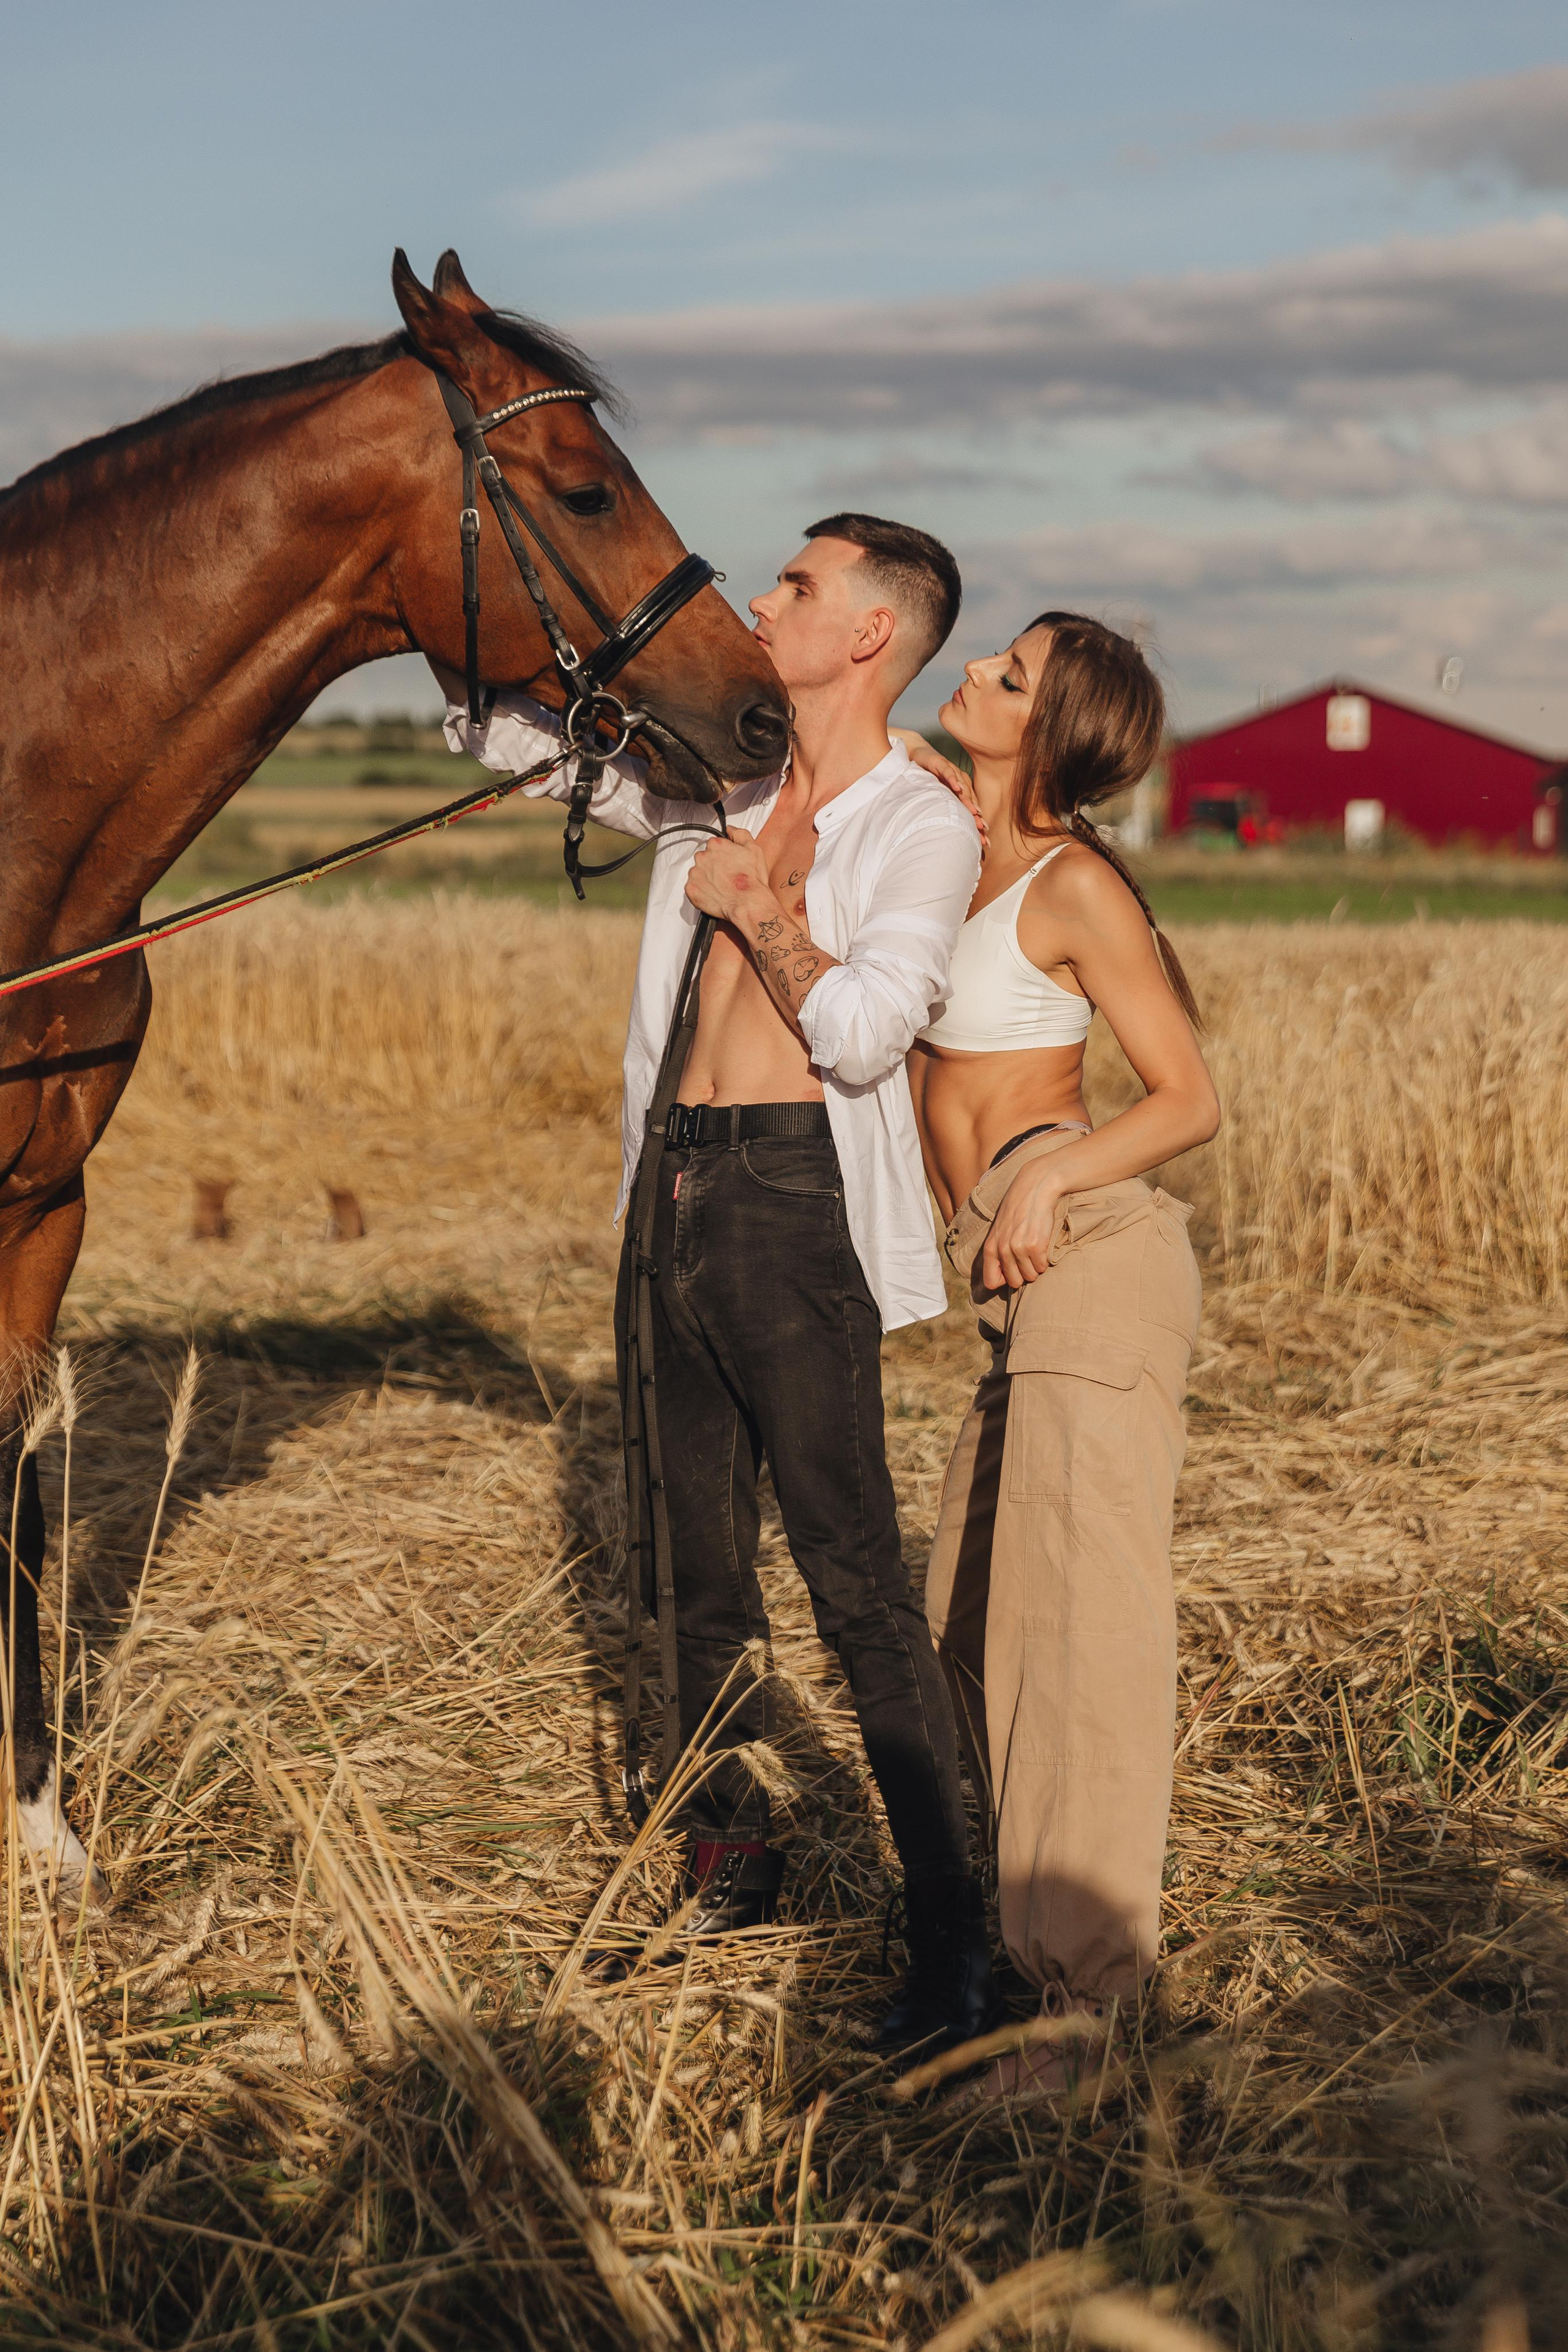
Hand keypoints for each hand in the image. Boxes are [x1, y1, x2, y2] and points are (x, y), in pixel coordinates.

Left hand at [685, 834, 772, 920]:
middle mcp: (703, 857)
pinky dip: (701, 891)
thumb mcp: (753, 849)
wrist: (747, 903)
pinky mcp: (691, 889)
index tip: (727, 862)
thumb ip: (740, 834)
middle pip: (704, 859)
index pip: (713, 845)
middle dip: (712, 866)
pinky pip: (692, 888)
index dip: (721, 855)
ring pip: (697, 873)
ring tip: (720, 887)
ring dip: (706, 878)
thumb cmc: (751, 880)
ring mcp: (695, 873)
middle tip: (725, 876)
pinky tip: (713, 894)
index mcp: (716, 845)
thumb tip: (730, 829)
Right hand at [890, 729, 988, 844]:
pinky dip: (953, 779)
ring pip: (963, 787)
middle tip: (982, 829)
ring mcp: (951, 772)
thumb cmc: (928, 777)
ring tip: (974, 813)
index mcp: (960, 790)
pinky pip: (948, 772)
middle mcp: (959, 781)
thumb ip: (945, 808)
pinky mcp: (941, 763)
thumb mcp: (937, 795)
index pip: (971, 808)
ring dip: (969, 800)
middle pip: (971, 800)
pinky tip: (957, 787)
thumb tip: (950, 830)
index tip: (984, 840)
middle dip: (977, 816)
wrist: (918, 755)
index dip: (977, 823)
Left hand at [983, 1165, 1069, 1290]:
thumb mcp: (1000, 1229)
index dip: (1003, 1280)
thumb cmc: (1018, 1209)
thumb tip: (999, 1280)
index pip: (991, 1282)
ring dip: (1036, 1266)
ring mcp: (1018, 1248)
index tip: (1012, 1270)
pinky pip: (1042, 1267)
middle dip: (1023, 1273)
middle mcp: (1002, 1249)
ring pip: (1030, 1276)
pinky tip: (1043, 1245)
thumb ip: (997, 1251)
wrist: (1035, 1188)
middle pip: (1014, 1282)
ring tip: (1035, 1248)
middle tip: (1027, 1257)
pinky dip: (1045, 1260)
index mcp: (990, 1247)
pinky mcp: (1035, 1246)